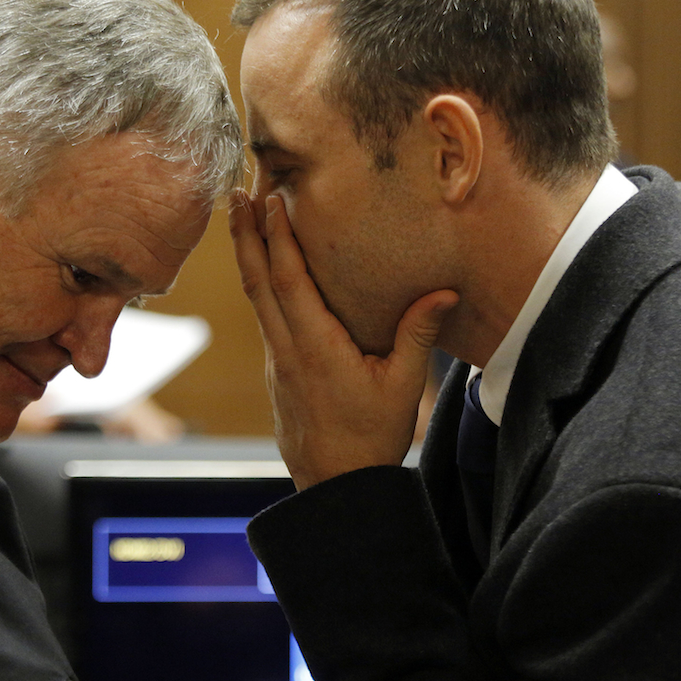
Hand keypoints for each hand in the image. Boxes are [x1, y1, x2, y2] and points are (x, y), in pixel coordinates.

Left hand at [229, 191, 457, 489]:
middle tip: (235, 192)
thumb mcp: (402, 387)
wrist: (335, 489)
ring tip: (242, 219)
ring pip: (255, 299)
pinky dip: (260, 285)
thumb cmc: (371, 439)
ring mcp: (278, 362)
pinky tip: (264, 271)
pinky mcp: (278, 372)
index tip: (269, 199)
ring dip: (248, 256)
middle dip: (246, 234)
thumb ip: (418, 335)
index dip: (278, 237)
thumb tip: (444, 291)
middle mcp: (287, 349)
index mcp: (315, 347)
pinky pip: (264, 317)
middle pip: (257, 281)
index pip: (289, 280)